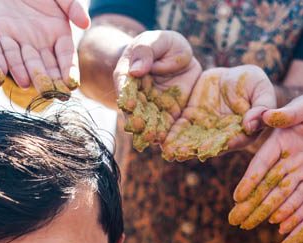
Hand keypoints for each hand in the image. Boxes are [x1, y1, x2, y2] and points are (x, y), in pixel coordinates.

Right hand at [115, 30, 201, 149]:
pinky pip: (164, 126)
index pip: (124, 85)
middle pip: (134, 108)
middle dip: (136, 118)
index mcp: (128, 74)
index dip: (126, 95)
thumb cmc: (163, 46)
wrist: (178, 57)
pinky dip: (163, 135)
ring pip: (147, 120)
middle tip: (139, 126)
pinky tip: (164, 141)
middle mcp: (136, 94)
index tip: (129, 104)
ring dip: (148, 131)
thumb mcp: (158, 40)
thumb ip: (146, 51)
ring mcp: (151, 106)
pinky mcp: (167, 114)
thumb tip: (137, 70)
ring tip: (151, 138)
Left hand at [161, 65, 273, 160]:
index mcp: (242, 131)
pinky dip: (171, 135)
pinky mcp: (190, 120)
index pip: (233, 140)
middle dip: (194, 149)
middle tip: (181, 153)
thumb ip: (262, 105)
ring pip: (192, 141)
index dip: (221, 144)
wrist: (229, 75)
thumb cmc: (251, 82)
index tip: (208, 148)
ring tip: (169, 151)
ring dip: (180, 147)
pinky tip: (161, 140)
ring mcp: (204, 130)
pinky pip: (180, 129)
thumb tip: (251, 124)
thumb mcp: (260, 88)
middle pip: (209, 145)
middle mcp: (222, 135)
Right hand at [230, 90, 302, 229]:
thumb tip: (268, 115)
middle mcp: (285, 159)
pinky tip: (279, 224)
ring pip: (281, 194)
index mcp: (279, 140)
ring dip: (266, 210)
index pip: (261, 163)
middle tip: (235, 220)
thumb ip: (290, 112)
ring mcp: (300, 170)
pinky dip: (292, 210)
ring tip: (250, 226)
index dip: (249, 180)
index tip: (237, 197)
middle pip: (266, 184)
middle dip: (251, 203)